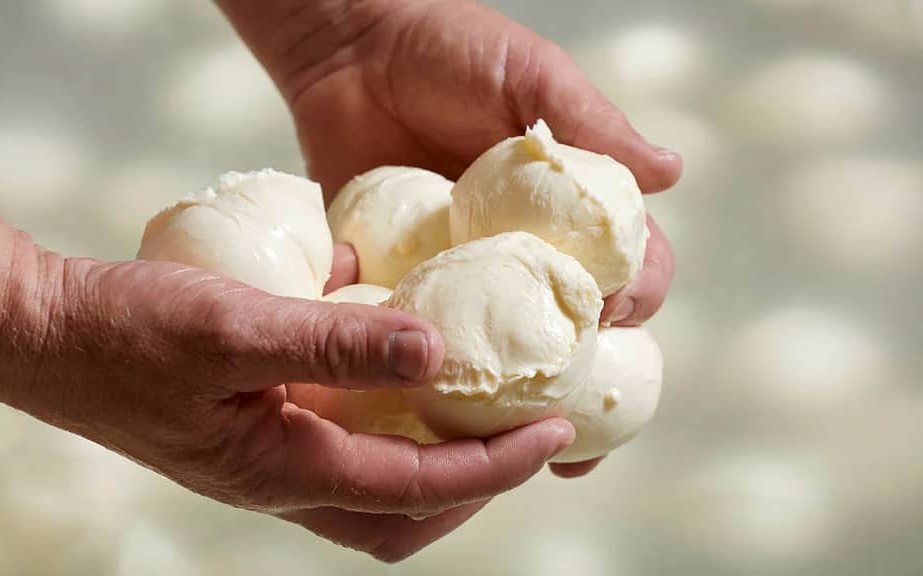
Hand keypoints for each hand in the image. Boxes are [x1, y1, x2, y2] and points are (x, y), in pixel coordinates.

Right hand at [8, 254, 574, 561]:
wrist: (39, 333)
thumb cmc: (123, 331)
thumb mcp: (232, 325)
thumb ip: (332, 338)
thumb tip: (434, 348)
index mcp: (282, 468)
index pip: (416, 489)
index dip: (494, 467)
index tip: (553, 432)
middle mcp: (279, 475)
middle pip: (400, 512)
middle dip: (470, 484)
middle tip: (521, 433)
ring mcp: (263, 454)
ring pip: (369, 480)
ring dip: (427, 453)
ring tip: (473, 405)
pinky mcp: (249, 424)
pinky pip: (332, 432)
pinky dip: (375, 407)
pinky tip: (385, 350)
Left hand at [280, 0, 679, 476]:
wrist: (350, 46)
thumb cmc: (449, 48)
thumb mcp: (529, 77)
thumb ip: (592, 125)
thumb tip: (671, 171)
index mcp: (569, 208)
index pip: (626, 266)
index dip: (635, 299)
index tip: (617, 317)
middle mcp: (524, 249)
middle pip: (572, 329)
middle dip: (588, 384)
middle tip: (584, 434)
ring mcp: (465, 271)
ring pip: (505, 351)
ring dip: (520, 405)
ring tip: (522, 455)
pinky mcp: (406, 280)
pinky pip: (429, 336)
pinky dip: (438, 378)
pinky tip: (441, 420)